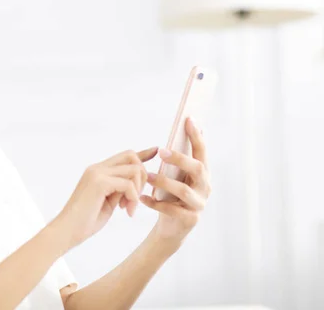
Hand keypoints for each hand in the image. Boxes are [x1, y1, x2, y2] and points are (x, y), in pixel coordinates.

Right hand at [52, 147, 157, 250]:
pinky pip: (128, 184)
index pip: (124, 155)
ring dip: (138, 190)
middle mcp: (97, 168)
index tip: (155, 150)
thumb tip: (134, 184)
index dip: (142, 153)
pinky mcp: (99, 182)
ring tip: (129, 208)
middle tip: (136, 199)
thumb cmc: (85, 221)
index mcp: (97, 171)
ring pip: (133, 169)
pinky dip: (133, 198)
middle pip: (131, 156)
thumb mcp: (108, 202)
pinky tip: (127, 212)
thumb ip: (119, 189)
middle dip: (142, 176)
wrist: (67, 231)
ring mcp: (97, 173)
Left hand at [140, 117, 210, 243]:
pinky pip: (172, 210)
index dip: (196, 136)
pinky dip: (155, 203)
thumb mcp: (174, 177)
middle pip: (198, 168)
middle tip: (161, 151)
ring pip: (183, 190)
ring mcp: (199, 204)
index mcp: (202, 174)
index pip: (202, 152)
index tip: (188, 119)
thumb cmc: (171, 196)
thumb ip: (175, 160)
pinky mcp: (190, 220)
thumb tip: (174, 133)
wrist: (170, 229)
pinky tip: (142, 198)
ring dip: (163, 181)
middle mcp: (205, 187)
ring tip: (146, 176)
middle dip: (180, 158)